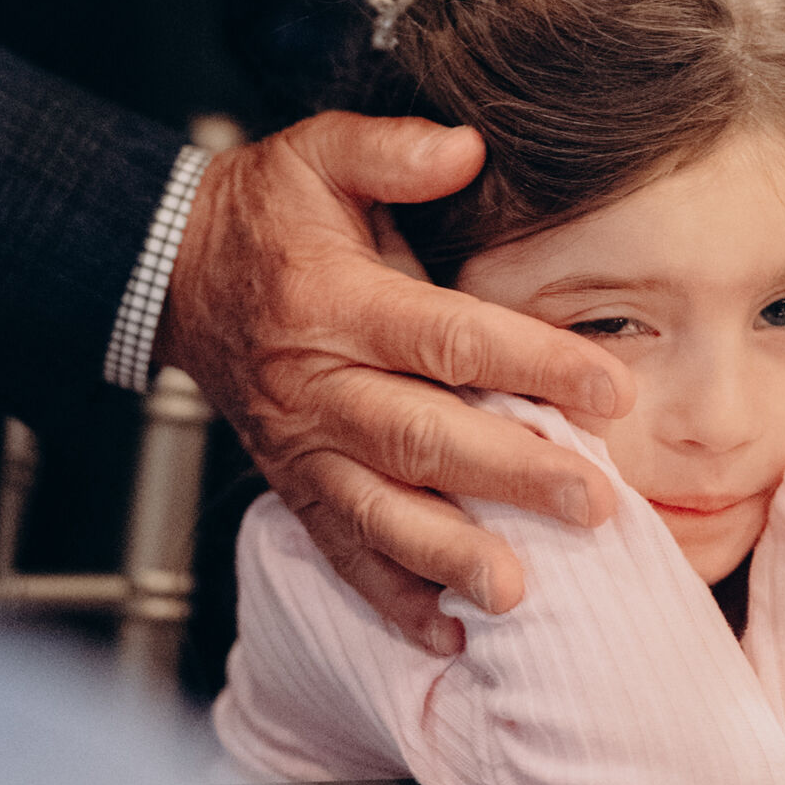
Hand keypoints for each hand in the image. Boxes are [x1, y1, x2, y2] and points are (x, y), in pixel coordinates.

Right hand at [157, 113, 632, 652]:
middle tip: (595, 505)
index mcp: (335, 299)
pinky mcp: (293, 485)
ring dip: (451, 555)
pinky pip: (340, 551)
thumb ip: (391, 149)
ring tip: (520, 591)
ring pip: (379, 511)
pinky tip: (448, 635)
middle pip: (421, 438)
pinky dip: (391, 600)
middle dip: (511, 476)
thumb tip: (469, 149)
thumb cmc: (264, 211)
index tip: (611, 389)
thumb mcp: (317, 151)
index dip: (531, 364)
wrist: (172, 270)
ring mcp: (302, 446)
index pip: (446, 338)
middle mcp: (318, 383)